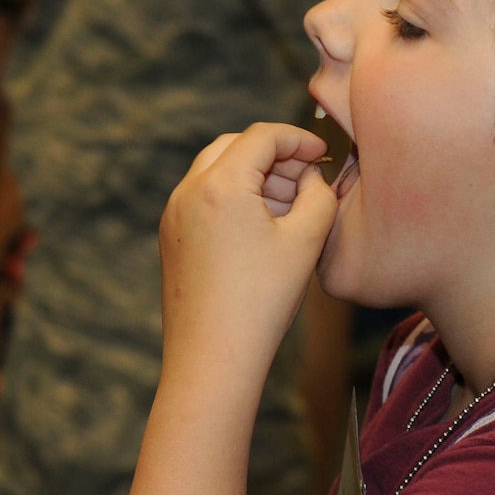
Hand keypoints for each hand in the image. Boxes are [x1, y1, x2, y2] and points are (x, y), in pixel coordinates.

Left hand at [158, 123, 337, 371]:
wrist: (212, 358)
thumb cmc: (261, 302)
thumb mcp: (305, 242)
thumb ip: (319, 195)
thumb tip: (311, 177)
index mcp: (220, 184)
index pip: (262, 136)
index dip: (298, 138)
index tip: (324, 154)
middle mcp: (188, 191)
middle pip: (234, 146)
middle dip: (274, 155)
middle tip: (307, 178)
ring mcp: (173, 214)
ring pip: (216, 170)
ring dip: (253, 175)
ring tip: (289, 206)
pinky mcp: (170, 237)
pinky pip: (203, 198)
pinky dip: (233, 197)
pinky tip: (261, 227)